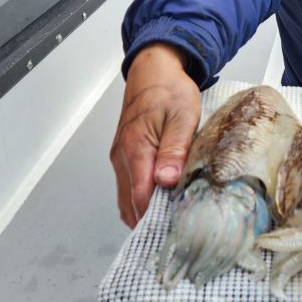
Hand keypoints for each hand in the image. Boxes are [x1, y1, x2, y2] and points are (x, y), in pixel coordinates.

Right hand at [109, 43, 200, 227]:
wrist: (152, 70)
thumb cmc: (169, 90)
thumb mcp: (182, 116)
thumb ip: (174, 149)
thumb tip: (167, 181)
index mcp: (135, 148)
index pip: (142, 196)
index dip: (158, 216)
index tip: (178, 226)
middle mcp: (122, 157)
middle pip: (131, 204)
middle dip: (151, 220)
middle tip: (177, 231)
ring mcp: (119, 158)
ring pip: (127, 199)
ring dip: (144, 213)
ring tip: (170, 222)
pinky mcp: (123, 157)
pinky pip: (127, 188)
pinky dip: (139, 201)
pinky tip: (159, 205)